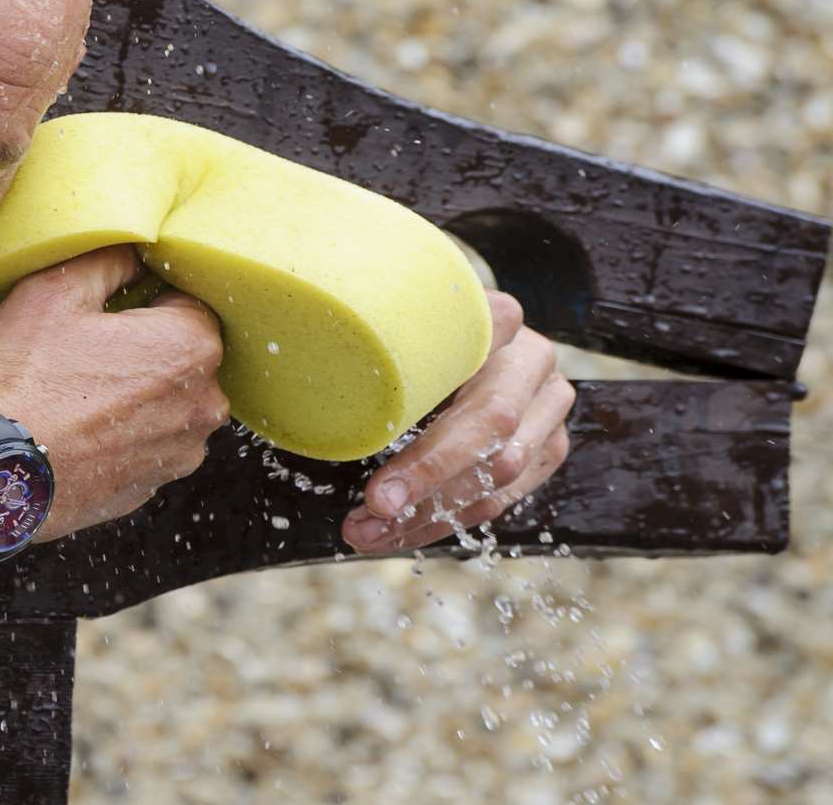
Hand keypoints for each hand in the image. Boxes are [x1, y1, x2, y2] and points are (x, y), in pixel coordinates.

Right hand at [0, 244, 229, 542]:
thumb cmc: (25, 377)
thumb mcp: (55, 290)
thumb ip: (109, 259)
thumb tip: (135, 252)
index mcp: (193, 346)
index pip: (188, 300)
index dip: (144, 297)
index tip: (102, 309)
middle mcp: (204, 404)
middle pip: (181, 355)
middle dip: (144, 346)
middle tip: (83, 348)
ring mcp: (181, 452)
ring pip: (166, 402)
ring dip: (135, 392)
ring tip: (76, 390)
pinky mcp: (153, 487)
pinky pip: (144, 444)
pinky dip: (120, 433)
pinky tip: (76, 427)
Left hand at [342, 290, 576, 552]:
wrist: (462, 335)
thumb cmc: (404, 332)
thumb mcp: (390, 321)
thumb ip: (372, 335)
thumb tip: (301, 360)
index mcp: (498, 318)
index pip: (471, 367)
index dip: (430, 433)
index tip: (381, 478)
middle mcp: (532, 359)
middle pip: (491, 430)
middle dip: (427, 481)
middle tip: (371, 512)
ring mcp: (548, 405)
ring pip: (500, 474)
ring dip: (431, 513)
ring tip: (367, 532)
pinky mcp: (549, 445)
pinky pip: (503, 497)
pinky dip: (446, 520)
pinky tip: (396, 532)